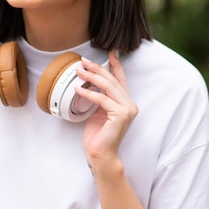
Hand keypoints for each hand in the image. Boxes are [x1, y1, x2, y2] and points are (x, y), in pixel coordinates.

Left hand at [76, 51, 137, 168]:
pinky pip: (101, 99)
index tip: (110, 53)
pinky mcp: (120, 115)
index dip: (116, 65)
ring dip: (92, 77)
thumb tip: (91, 82)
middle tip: (84, 61)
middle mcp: (130, 105)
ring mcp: (127, 110)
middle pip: (113, 81)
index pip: (121, 80)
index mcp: (126, 103)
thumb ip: (101, 98)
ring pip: (108, 87)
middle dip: (98, 68)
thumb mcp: (99, 112)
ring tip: (79, 71)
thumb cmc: (98, 136)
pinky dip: (88, 93)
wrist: (101, 154)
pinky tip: (77, 89)